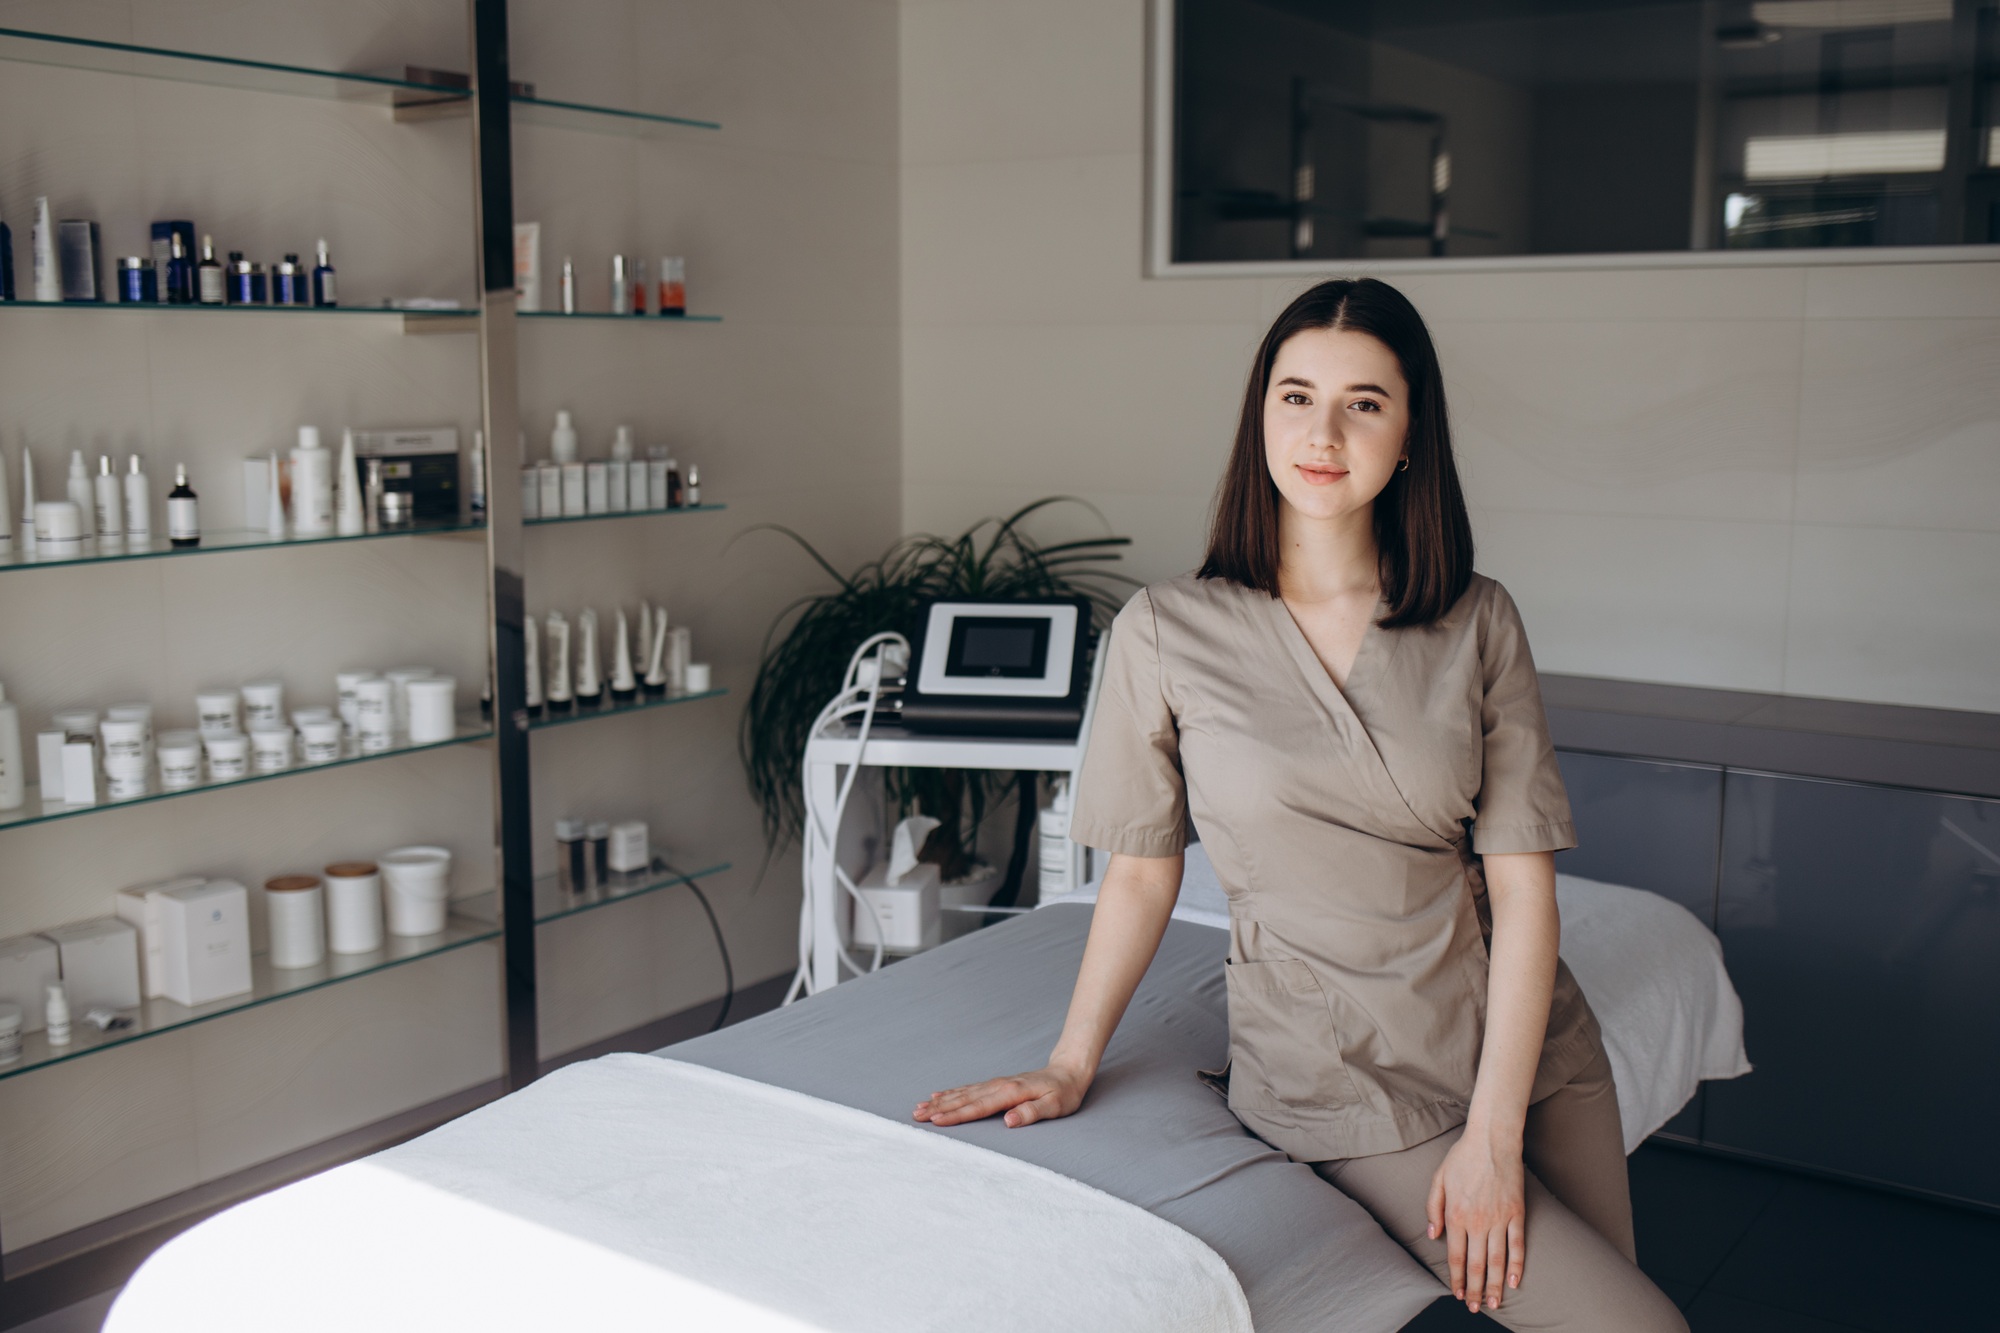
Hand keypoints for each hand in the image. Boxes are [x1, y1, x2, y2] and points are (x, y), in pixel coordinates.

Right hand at [913, 1064, 1089, 1127]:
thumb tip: (1009, 1121)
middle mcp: (998, 1086)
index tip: (936, 1120)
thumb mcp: (1055, 1106)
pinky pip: (968, 1089)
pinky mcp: (996, 1085)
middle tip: (916, 1115)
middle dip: (939, 1108)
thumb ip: (1032, 1113)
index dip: (956, 1115)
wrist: (1068, 1071)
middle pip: (963, 1099)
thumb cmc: (1064, 1093)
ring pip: (962, 1093)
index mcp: (1010, 1093)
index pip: (978, 1107)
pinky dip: (951, 1092)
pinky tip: (939, 1095)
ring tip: (919, 1107)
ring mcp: (995, 1084)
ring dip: (940, 1101)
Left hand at [1426, 1131, 1526, 1312]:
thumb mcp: (1438, 1180)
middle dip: (1476, 1290)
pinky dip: (1517, 1265)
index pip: (1455, 1256)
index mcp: (1456, 1214)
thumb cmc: (1462, 1157)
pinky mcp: (1517, 1213)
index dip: (1457, 1279)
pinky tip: (1516, 1282)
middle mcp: (1477, 1221)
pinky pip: (1518, 1245)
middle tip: (1476, 1308)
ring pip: (1498, 1260)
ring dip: (1496, 1285)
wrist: (1492, 1139)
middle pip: (1476, 1264)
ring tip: (1495, 1304)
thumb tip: (1432, 1235)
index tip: (1459, 1295)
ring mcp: (1499, 1218)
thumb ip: (1433, 1209)